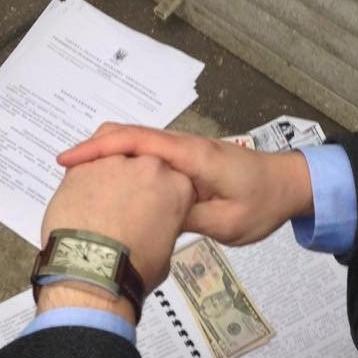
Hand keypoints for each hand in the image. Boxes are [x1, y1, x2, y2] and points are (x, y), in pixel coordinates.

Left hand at [42, 154, 193, 294]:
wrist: (93, 270)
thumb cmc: (131, 267)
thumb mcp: (166, 250)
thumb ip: (163, 225)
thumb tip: (153, 226)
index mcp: (177, 185)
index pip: (172, 180)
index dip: (159, 195)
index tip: (151, 208)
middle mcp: (149, 167)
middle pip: (143, 166)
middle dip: (134, 183)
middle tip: (123, 210)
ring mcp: (115, 163)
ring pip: (112, 163)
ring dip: (107, 181)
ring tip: (98, 211)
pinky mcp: (83, 168)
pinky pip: (83, 168)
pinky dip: (81, 184)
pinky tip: (79, 205)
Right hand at [57, 124, 313, 244]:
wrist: (292, 185)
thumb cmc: (264, 203)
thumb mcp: (227, 223)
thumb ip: (186, 216)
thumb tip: (149, 215)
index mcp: (193, 157)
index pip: (138, 142)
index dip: (100, 148)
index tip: (69, 161)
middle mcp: (186, 146)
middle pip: (132, 134)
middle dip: (95, 146)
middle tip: (65, 169)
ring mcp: (188, 151)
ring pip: (140, 142)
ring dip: (109, 152)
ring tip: (81, 176)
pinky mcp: (190, 160)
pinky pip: (152, 154)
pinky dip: (127, 159)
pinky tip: (115, 179)